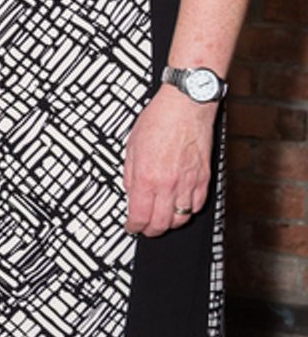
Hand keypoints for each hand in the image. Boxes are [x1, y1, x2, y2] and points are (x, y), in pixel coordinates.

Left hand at [122, 84, 215, 236]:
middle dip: (150, 230)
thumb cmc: (159, 119)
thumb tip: (131, 193)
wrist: (185, 106)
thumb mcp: (132, 144)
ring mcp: (189, 184)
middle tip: (144, 227)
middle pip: (161, 224)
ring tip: (161, 219)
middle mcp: (169, 184)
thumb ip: (131, 173)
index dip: (133, 226)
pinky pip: (197, 206)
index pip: (140, 215)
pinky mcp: (204, 180)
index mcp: (147, 176)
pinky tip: (179, 206)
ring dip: (169, 223)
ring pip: (181, 220)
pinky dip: (187, 211)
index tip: (131, 227)